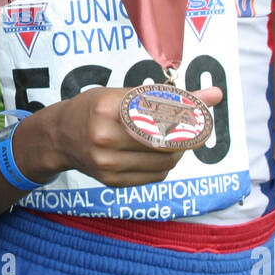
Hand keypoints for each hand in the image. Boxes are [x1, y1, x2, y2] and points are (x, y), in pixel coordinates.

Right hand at [48, 83, 222, 185]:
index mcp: (107, 109)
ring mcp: (108, 164)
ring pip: (165, 161)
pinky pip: (156, 175)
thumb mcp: (122, 93)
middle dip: (189, 134)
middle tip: (197, 126)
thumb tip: (214, 95)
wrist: (59, 138)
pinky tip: (159, 152)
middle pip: (166, 140)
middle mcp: (106, 138)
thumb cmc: (93, 109)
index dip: (188, 113)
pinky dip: (166, 163)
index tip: (203, 109)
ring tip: (176, 138)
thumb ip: (167, 95)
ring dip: (180, 149)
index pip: (161, 113)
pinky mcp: (114, 181)